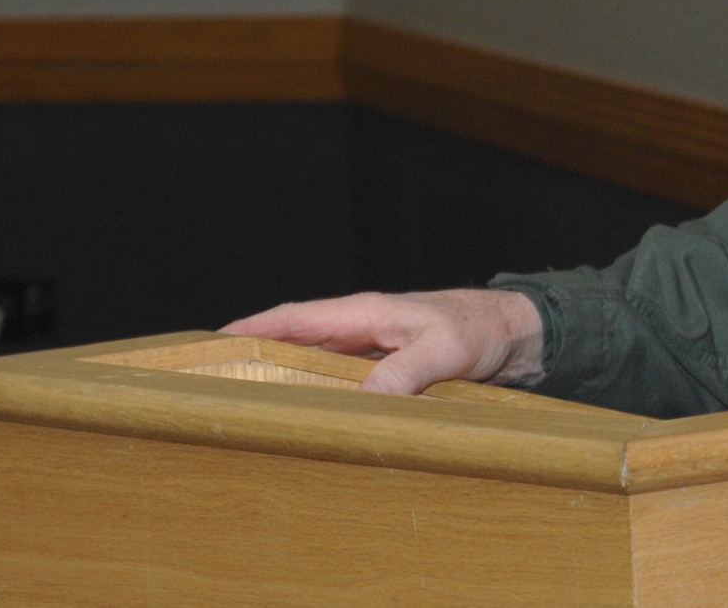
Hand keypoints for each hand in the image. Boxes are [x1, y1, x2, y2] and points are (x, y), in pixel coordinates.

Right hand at [221, 288, 544, 395]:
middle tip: (212, 381)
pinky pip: (340, 379)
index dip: (252, 328)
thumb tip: (365, 397)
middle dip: (254, 356)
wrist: (516, 332)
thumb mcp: (446, 350)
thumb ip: (407, 370)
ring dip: (284, 378)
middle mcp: (362, 327)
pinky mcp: (386, 367)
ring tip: (244, 404)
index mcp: (366, 311)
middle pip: (295, 341)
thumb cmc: (482, 329)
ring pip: (314, 362)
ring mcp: (372, 347)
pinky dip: (317, 393)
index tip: (211, 342)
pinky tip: (305, 415)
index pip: (296, 318)